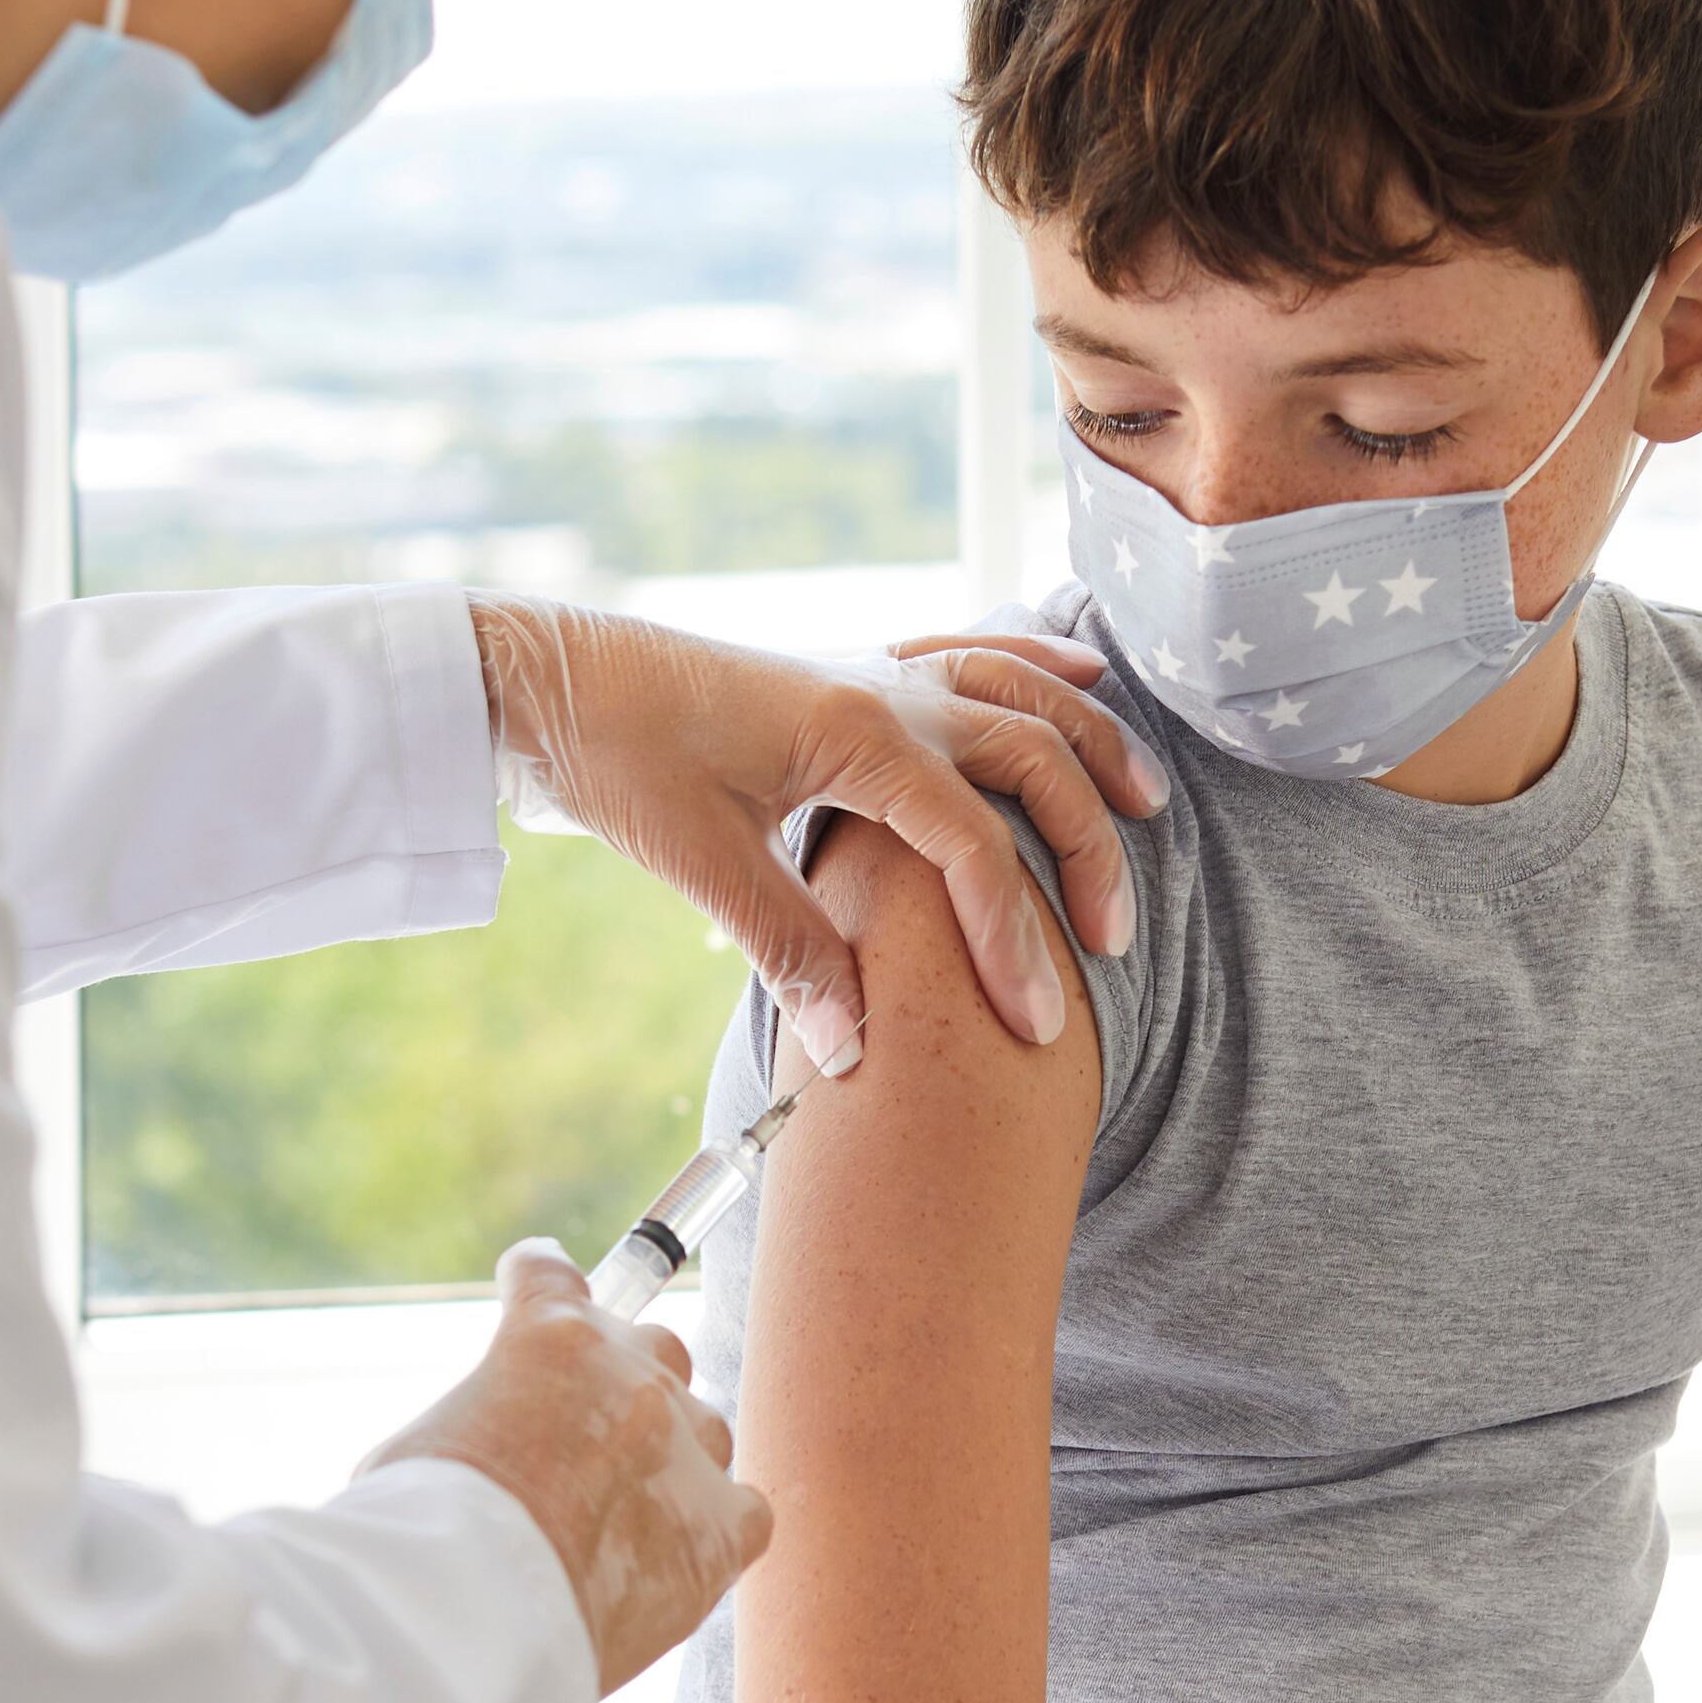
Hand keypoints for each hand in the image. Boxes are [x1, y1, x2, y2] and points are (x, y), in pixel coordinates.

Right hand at [364, 1248, 774, 1692]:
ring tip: (621, 1516)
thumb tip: (491, 1449)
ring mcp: (685, 1446)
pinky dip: (717, 1525)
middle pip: (653, 1348)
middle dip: (620, 1382)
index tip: (537, 1280)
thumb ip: (476, 1423)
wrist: (477, 1615)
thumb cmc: (421, 1539)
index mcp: (546, 1336)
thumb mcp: (413, 1452)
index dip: (539, 1280)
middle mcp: (631, 1373)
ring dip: (670, 1457)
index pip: (552, 1276)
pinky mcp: (719, 1528)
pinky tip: (679, 1552)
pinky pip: (744, 1511)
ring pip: (703, 1426)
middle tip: (583, 1438)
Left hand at [467, 598, 1164, 1073]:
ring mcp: (877, 670)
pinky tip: (1082, 666)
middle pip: (1030, 761)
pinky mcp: (857, 668)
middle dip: (1083, 851)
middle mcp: (887, 691)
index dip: (1012, 941)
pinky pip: (974, 651)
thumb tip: (857, 1051)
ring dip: (1090, 744)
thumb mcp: (701, 863)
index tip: (1038, 1022)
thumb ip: (792, 953)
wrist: (555, 675)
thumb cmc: (619, 757)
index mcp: (858, 737)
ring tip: (1145, 804)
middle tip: (1109, 939)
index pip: (971, 849)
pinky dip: (1036, 662)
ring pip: (1021, 691)